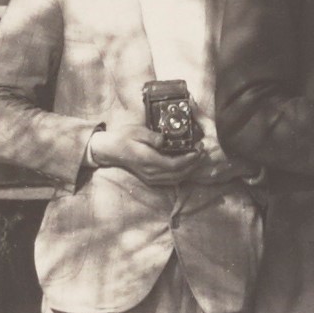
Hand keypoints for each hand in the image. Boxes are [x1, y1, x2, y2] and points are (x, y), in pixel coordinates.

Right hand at [89, 126, 204, 185]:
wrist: (110, 151)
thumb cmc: (124, 138)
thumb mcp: (136, 131)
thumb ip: (151, 136)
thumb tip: (163, 139)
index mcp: (148, 160)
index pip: (174, 164)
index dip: (189, 159)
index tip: (198, 149)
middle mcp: (151, 172)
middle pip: (179, 174)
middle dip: (194, 164)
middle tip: (202, 151)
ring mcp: (151, 178)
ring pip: (176, 179)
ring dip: (190, 170)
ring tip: (198, 157)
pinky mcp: (151, 179)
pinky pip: (171, 180)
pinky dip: (182, 174)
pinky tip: (188, 165)